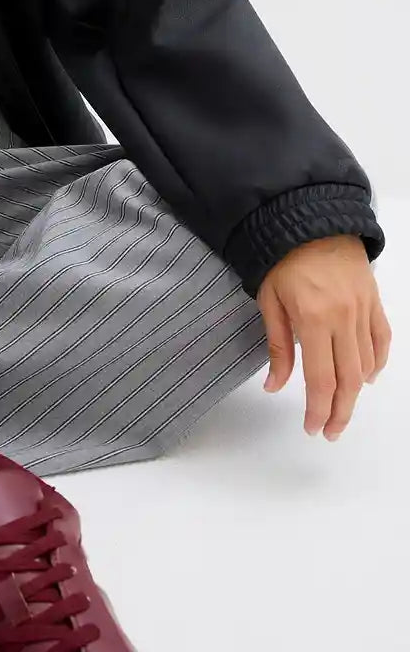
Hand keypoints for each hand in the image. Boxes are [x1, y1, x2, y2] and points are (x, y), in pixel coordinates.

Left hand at [256, 234, 390, 439]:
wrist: (310, 221)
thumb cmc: (282, 260)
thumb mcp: (269, 302)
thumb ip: (276, 347)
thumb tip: (274, 386)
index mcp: (313, 320)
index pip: (320, 379)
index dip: (318, 409)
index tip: (313, 428)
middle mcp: (343, 319)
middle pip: (348, 379)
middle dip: (339, 411)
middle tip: (329, 430)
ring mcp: (362, 310)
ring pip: (366, 364)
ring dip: (356, 393)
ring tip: (343, 410)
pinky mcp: (373, 301)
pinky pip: (381, 340)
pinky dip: (377, 362)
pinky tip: (367, 378)